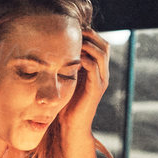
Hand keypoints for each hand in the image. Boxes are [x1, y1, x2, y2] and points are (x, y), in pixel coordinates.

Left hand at [60, 28, 110, 142]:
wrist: (70, 127)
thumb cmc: (65, 103)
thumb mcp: (66, 79)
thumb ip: (67, 65)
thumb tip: (53, 50)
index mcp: (97, 70)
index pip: (99, 44)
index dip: (88, 35)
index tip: (71, 31)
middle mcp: (102, 73)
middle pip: (104, 45)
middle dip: (90, 36)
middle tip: (72, 34)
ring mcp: (101, 81)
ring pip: (102, 53)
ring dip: (87, 45)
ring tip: (72, 43)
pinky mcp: (96, 89)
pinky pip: (94, 67)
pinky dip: (84, 59)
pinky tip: (71, 58)